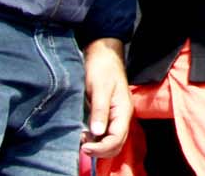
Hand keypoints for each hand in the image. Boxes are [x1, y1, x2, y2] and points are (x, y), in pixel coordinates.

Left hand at [80, 37, 130, 158]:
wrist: (103, 54)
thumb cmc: (102, 68)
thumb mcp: (99, 88)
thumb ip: (100, 110)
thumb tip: (97, 133)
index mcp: (123, 110)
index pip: (117, 139)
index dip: (101, 148)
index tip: (84, 147)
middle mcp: (122, 116)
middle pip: (116, 144)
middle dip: (100, 150)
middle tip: (81, 146)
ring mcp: (115, 115)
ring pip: (110, 141)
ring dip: (97, 145)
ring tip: (81, 139)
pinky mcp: (108, 114)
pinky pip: (105, 133)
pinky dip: (95, 139)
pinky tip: (83, 134)